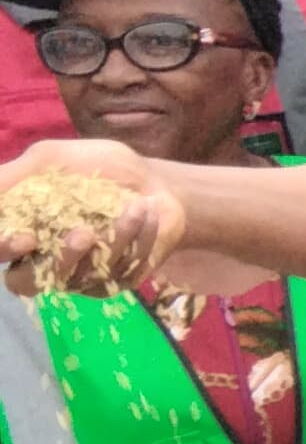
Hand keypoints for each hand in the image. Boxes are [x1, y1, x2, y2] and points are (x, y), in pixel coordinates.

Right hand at [0, 139, 195, 292]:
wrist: (153, 179)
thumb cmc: (97, 168)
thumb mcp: (52, 160)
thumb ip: (14, 176)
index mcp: (22, 232)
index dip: (5, 248)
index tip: (27, 237)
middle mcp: (43, 261)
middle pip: (29, 283)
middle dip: (59, 259)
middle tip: (84, 234)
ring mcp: (79, 277)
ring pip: (83, 276)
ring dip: (113, 240)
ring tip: (134, 206)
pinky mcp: (115, 282)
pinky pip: (120, 273)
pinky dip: (138, 241)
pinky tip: (148, 214)